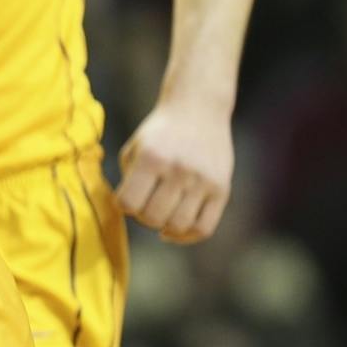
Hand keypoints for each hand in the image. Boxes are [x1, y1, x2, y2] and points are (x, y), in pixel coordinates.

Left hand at [116, 96, 234, 244]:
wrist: (198, 109)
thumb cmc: (159, 134)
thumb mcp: (134, 148)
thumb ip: (127, 181)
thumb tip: (128, 215)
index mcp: (152, 157)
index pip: (128, 203)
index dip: (124, 205)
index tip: (129, 196)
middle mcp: (179, 169)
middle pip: (153, 218)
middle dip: (144, 216)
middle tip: (147, 204)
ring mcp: (203, 180)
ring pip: (178, 225)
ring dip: (164, 226)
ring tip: (161, 214)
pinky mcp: (222, 188)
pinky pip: (204, 228)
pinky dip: (186, 237)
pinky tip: (174, 230)